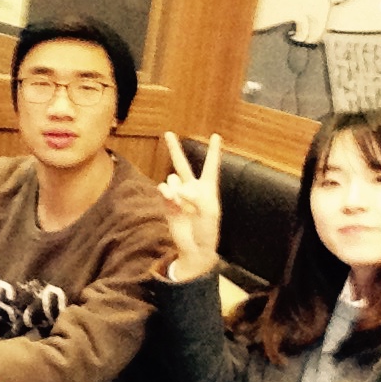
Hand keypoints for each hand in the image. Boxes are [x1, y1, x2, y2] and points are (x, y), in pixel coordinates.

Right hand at [159, 132, 221, 279]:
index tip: (217, 136)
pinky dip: (167, 193)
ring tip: (180, 200)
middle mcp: (192, 188)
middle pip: (182, 164)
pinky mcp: (167, 204)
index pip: (211, 166)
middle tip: (168, 133)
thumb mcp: (209, 212)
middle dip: (174, 149)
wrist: (195, 248)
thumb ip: (195, 196)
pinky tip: (171, 200)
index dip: (214, 151)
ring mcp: (178, 196)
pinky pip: (163, 190)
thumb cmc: (208, 230)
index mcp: (208, 188)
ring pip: (171, 179)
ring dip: (175, 187)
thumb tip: (177, 189)